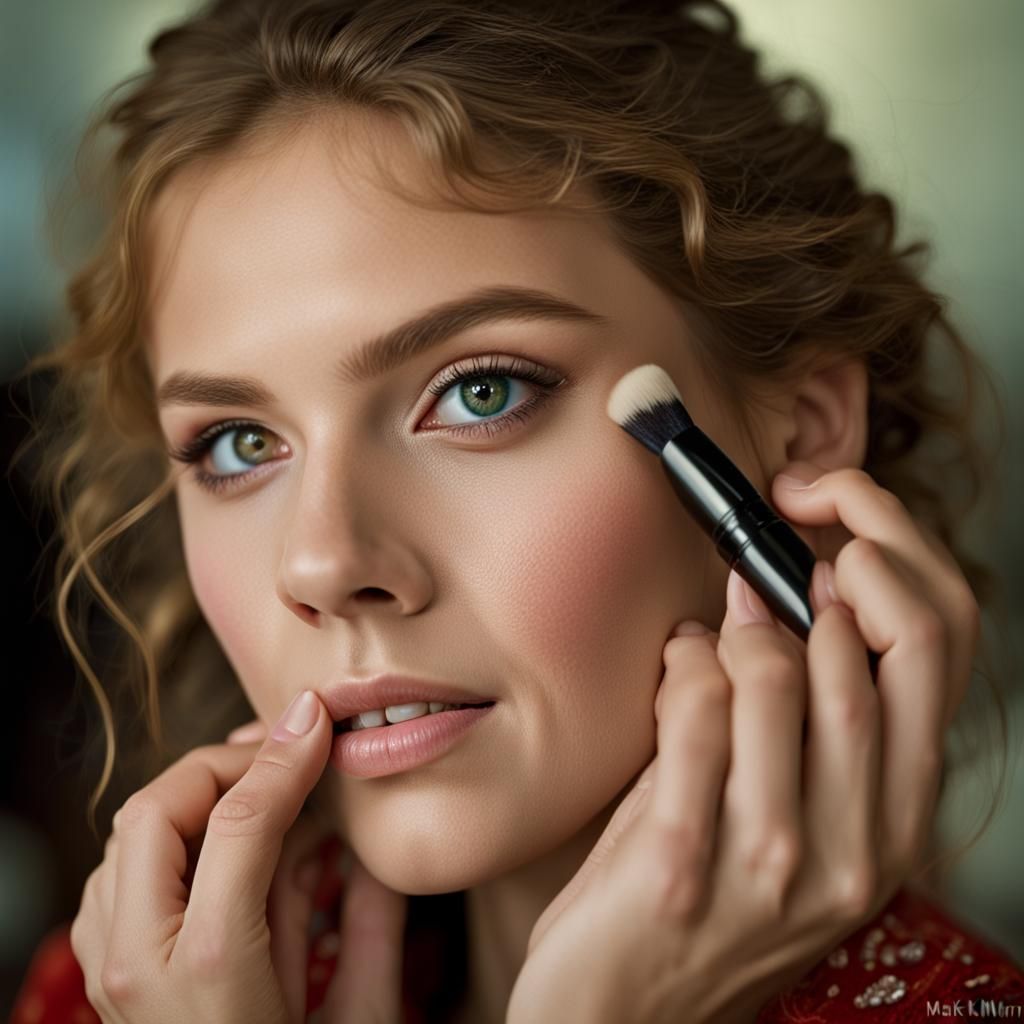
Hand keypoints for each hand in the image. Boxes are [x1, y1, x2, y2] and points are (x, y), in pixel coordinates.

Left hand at [70, 694, 407, 1023]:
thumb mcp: (360, 1019)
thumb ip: (375, 921)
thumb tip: (379, 842)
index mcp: (210, 967)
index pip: (241, 817)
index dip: (286, 753)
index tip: (319, 719)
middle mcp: (139, 963)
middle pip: (158, 811)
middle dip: (225, 764)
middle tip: (286, 753)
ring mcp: (112, 972)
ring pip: (131, 836)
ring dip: (197, 798)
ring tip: (265, 795)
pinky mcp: (110, 977)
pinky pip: (122, 875)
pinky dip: (172, 842)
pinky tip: (229, 853)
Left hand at [506, 463, 978, 1023]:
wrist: (619, 1020)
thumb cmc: (696, 895)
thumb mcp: (781, 807)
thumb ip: (799, 711)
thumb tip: (779, 584)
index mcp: (894, 821)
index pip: (941, 661)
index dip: (904, 562)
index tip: (847, 518)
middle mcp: (857, 844)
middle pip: (882, 658)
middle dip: (835, 559)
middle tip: (782, 528)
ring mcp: (775, 860)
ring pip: (778, 674)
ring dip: (737, 626)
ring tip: (711, 633)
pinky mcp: (684, 863)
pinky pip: (695, 713)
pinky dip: (681, 664)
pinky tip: (673, 665)